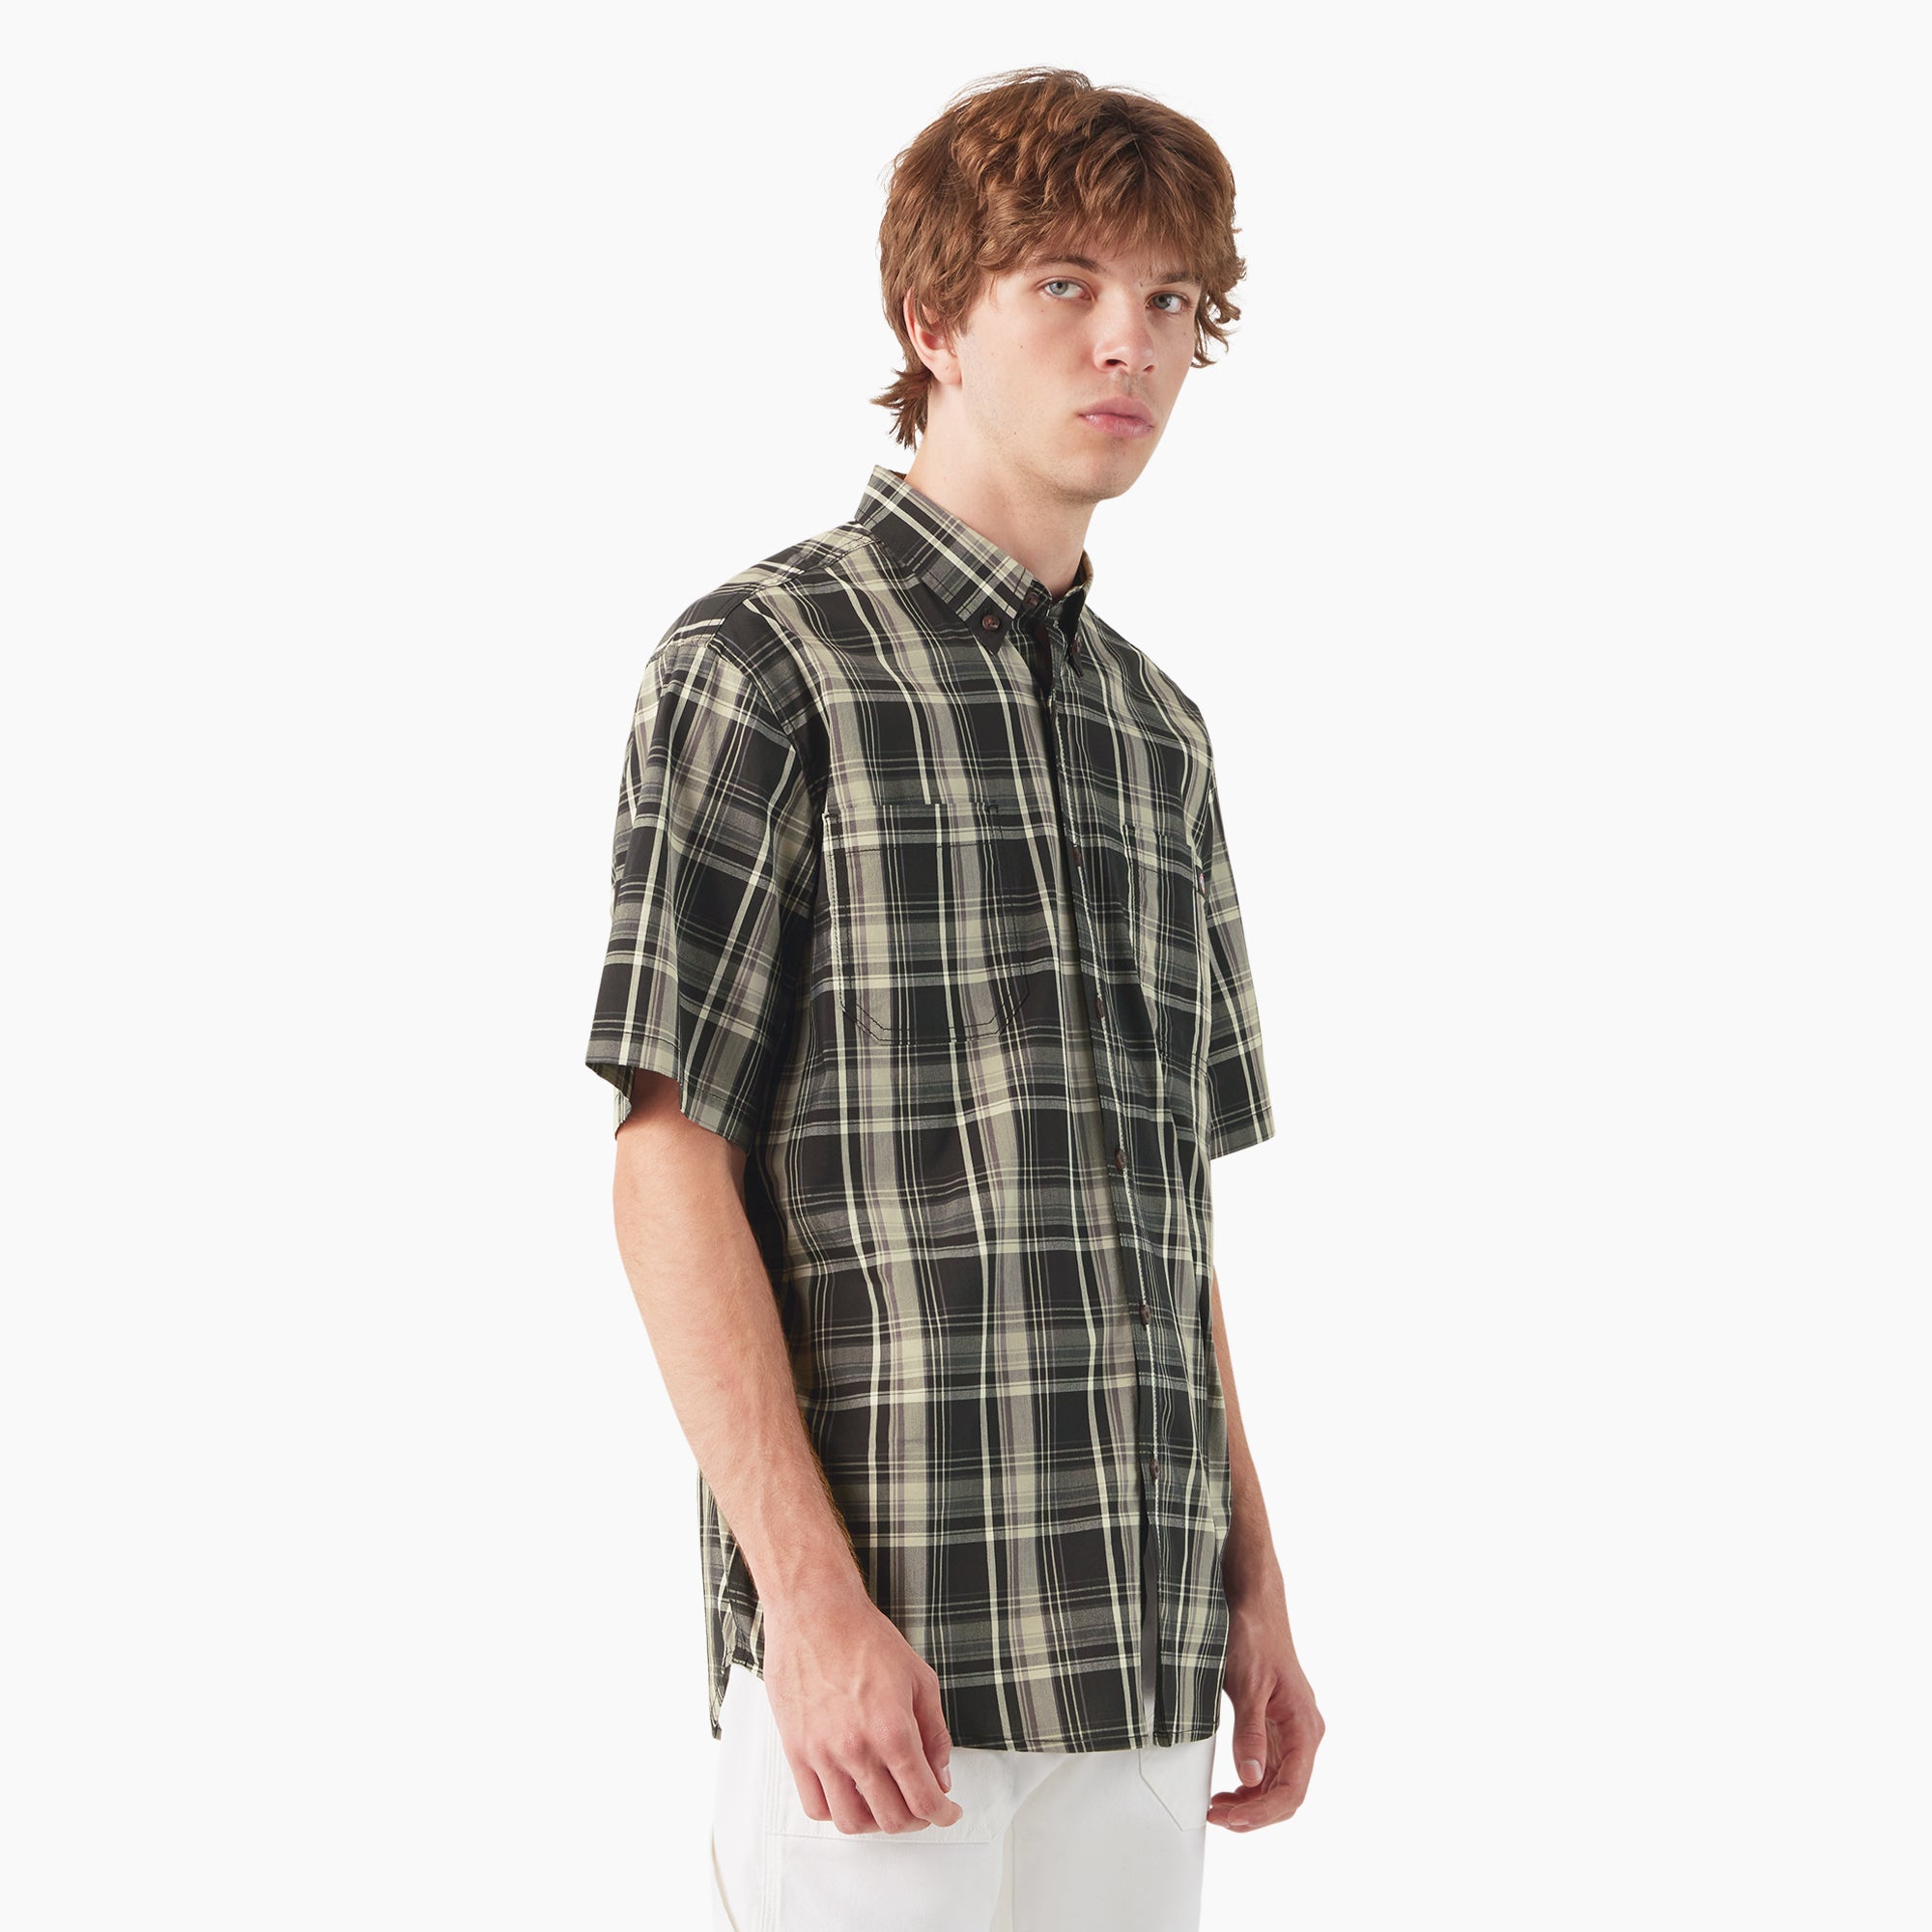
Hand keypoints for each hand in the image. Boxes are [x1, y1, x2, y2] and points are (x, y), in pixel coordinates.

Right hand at [761, 1582, 963, 1835]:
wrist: (815, 1612)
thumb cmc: (865, 1637)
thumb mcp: (920, 1678)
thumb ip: (935, 1732)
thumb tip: (941, 1775)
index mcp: (893, 1730)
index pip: (923, 1798)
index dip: (943, 1814)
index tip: (948, 1811)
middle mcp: (857, 1749)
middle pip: (892, 1819)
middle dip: (917, 1820)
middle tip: (924, 1807)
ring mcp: (822, 1754)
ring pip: (852, 1822)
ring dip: (877, 1823)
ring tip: (887, 1804)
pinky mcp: (796, 1751)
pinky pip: (816, 1806)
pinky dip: (838, 1813)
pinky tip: (852, 1796)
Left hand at [1206, 1579, 1323, 1831]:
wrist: (1255, 1603)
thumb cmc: (1255, 1635)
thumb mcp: (1246, 1685)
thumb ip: (1249, 1733)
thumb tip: (1250, 1777)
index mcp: (1304, 1726)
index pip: (1291, 1789)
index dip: (1260, 1812)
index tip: (1230, 1818)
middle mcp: (1304, 1732)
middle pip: (1287, 1793)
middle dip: (1254, 1814)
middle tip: (1218, 1817)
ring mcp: (1292, 1729)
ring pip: (1279, 1784)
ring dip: (1252, 1803)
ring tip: (1220, 1808)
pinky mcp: (1278, 1724)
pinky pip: (1271, 1766)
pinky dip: (1252, 1784)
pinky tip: (1233, 1788)